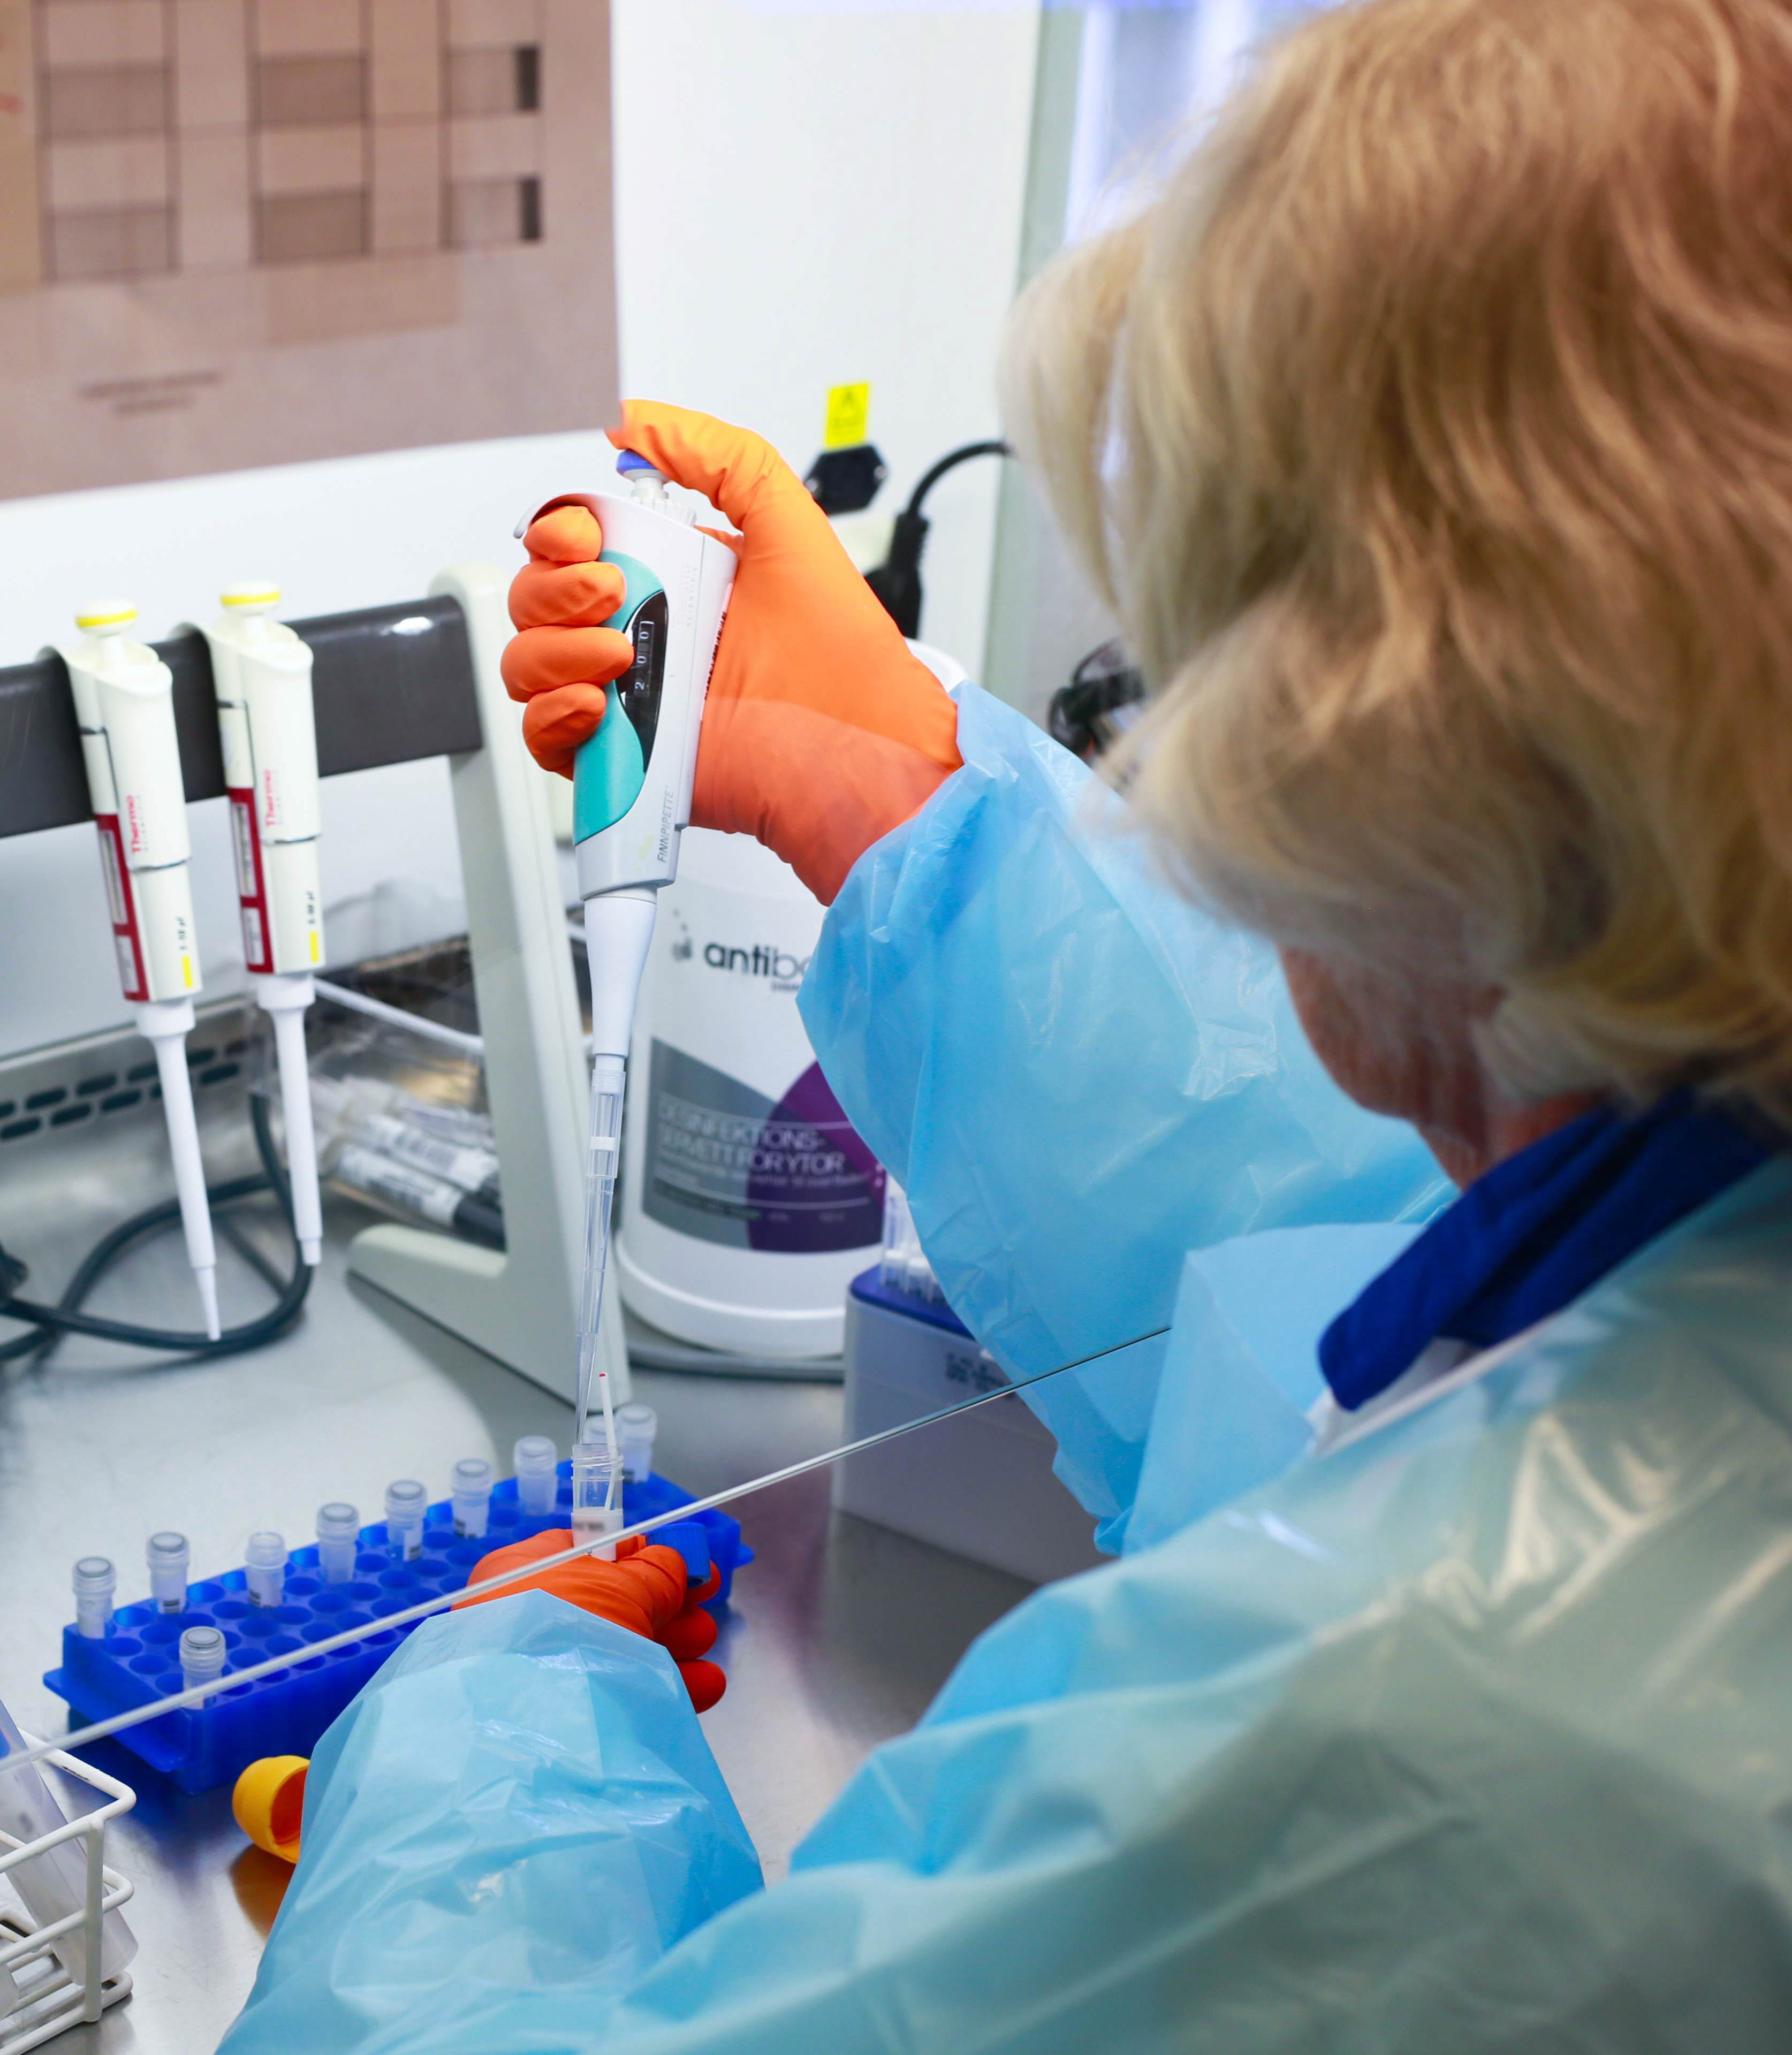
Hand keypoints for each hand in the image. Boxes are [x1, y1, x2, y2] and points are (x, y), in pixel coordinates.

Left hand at [459, 1531, 726, 1711]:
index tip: (677, 1557)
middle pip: (612, 1602)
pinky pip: (625, 1690)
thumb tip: (671, 1564)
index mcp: (524, 1571)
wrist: (530, 1721)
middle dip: (666, 1601)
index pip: (584, 1551)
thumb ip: (653, 1571)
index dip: (635, 1553)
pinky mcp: (571, 1716)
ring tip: (707, 1640)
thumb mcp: (618, 1584)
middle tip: (705, 1599)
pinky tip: (704, 1685)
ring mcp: (549, 1670)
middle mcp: (530, 1619)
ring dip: (674, 1642)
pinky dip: (664, 1683)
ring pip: (622, 1649)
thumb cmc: (565, 1628)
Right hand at [501, 399, 962, 903]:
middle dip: (557, 589)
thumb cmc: (841, 655)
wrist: (856, 748)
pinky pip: (544, 736)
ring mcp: (629, 698)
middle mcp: (643, 633)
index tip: (586, 536)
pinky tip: (601, 706)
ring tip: (624, 657)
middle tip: (619, 595)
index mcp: (670, 576)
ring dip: (555, 651)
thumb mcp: (787, 522)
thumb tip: (637, 422)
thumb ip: (720, 456)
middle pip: (535, 598)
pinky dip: (554, 717)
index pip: (571, 543)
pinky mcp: (625, 759)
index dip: (559, 531)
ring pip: (527, 663)